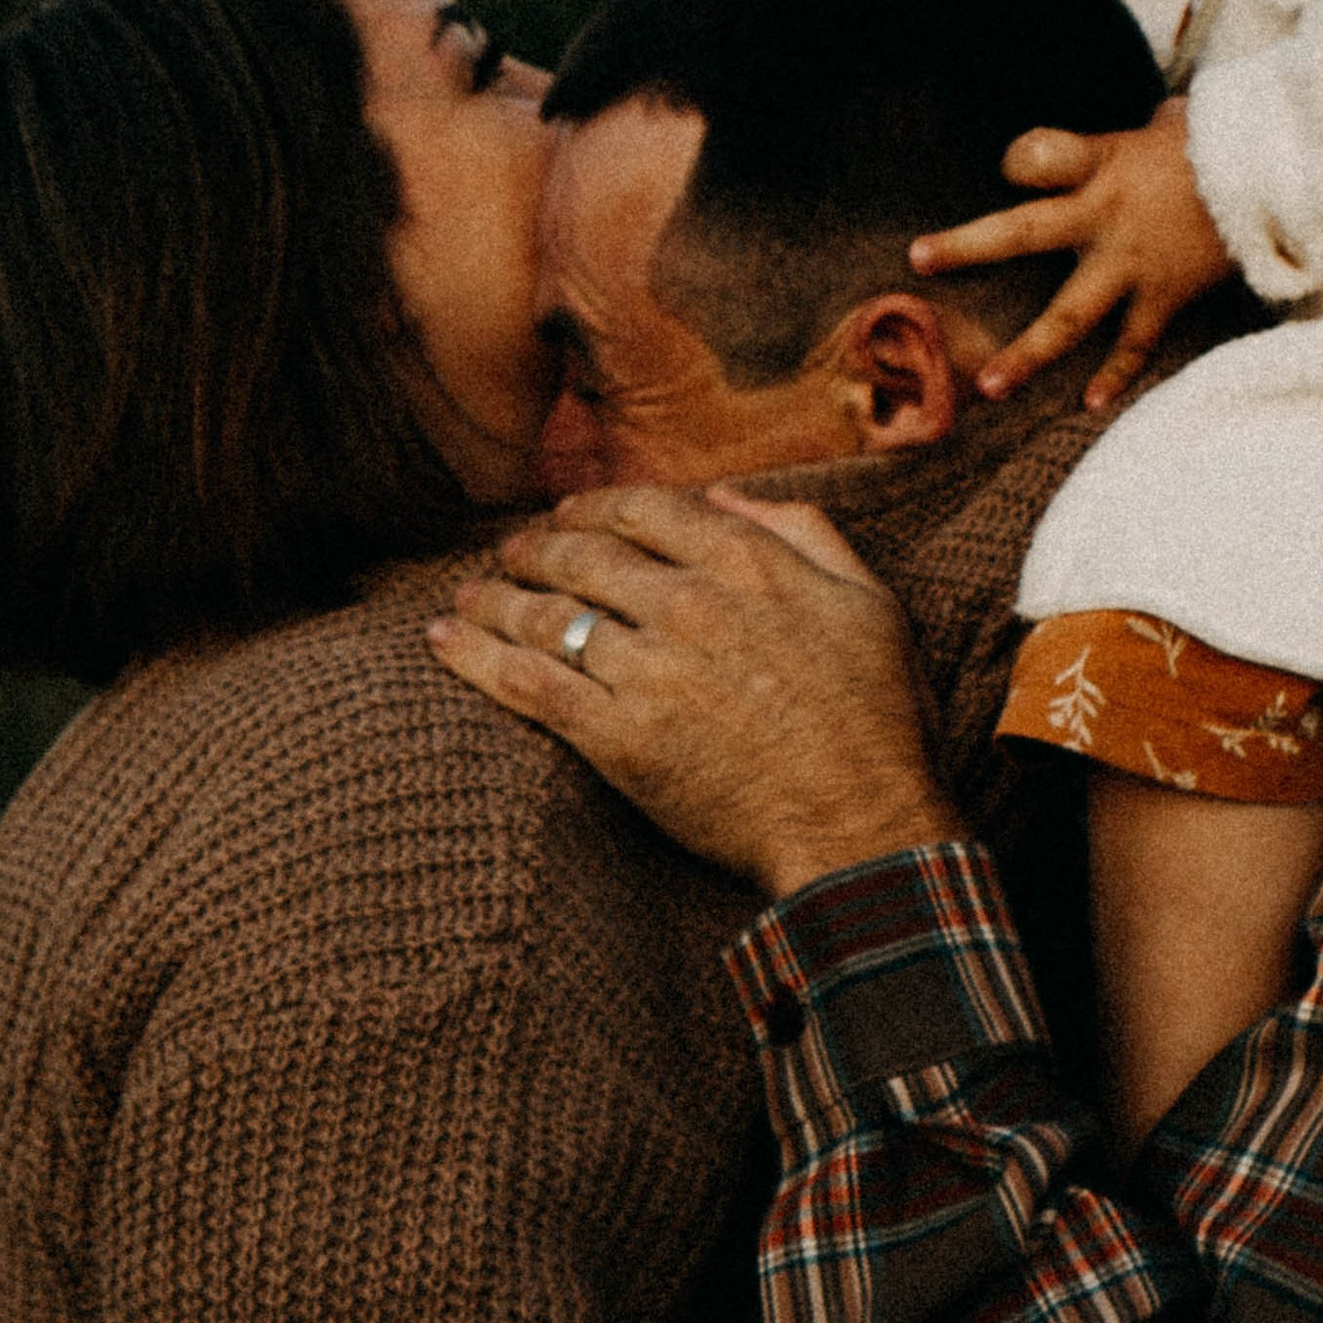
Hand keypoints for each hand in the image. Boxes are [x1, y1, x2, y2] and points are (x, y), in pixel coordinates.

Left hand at [429, 483, 961, 900]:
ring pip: (547, 614)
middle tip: (509, 552)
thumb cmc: (877, 721)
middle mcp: (689, 603)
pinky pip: (528, 683)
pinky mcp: (618, 738)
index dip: (595, 507)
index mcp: (747, 563)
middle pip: (583, 554)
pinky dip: (476, 656)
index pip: (646, 509)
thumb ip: (805, 531)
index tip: (570, 516)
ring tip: (468, 594)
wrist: (860, 826)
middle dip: (534, 547)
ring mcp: (649, 670)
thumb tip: (730, 495)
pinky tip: (445, 640)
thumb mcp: (870, 601)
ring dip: (495, 596)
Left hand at [908, 103, 1234, 407]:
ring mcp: (1132, 262)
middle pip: (1022, 230)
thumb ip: (1128, 140)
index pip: (1035, 156)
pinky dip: (1114, 376)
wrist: (1279, 177)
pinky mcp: (1165, 295)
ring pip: (1069, 314)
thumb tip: (1144, 129)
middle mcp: (1105, 214)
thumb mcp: (1166, 124)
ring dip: (1028, 352)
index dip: (1017, 161)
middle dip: (968, 247)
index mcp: (1102, 163)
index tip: (1009, 168)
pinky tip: (1088, 403)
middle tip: (920, 260)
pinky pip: (1133, 343)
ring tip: (988, 385)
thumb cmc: (1219, 145)